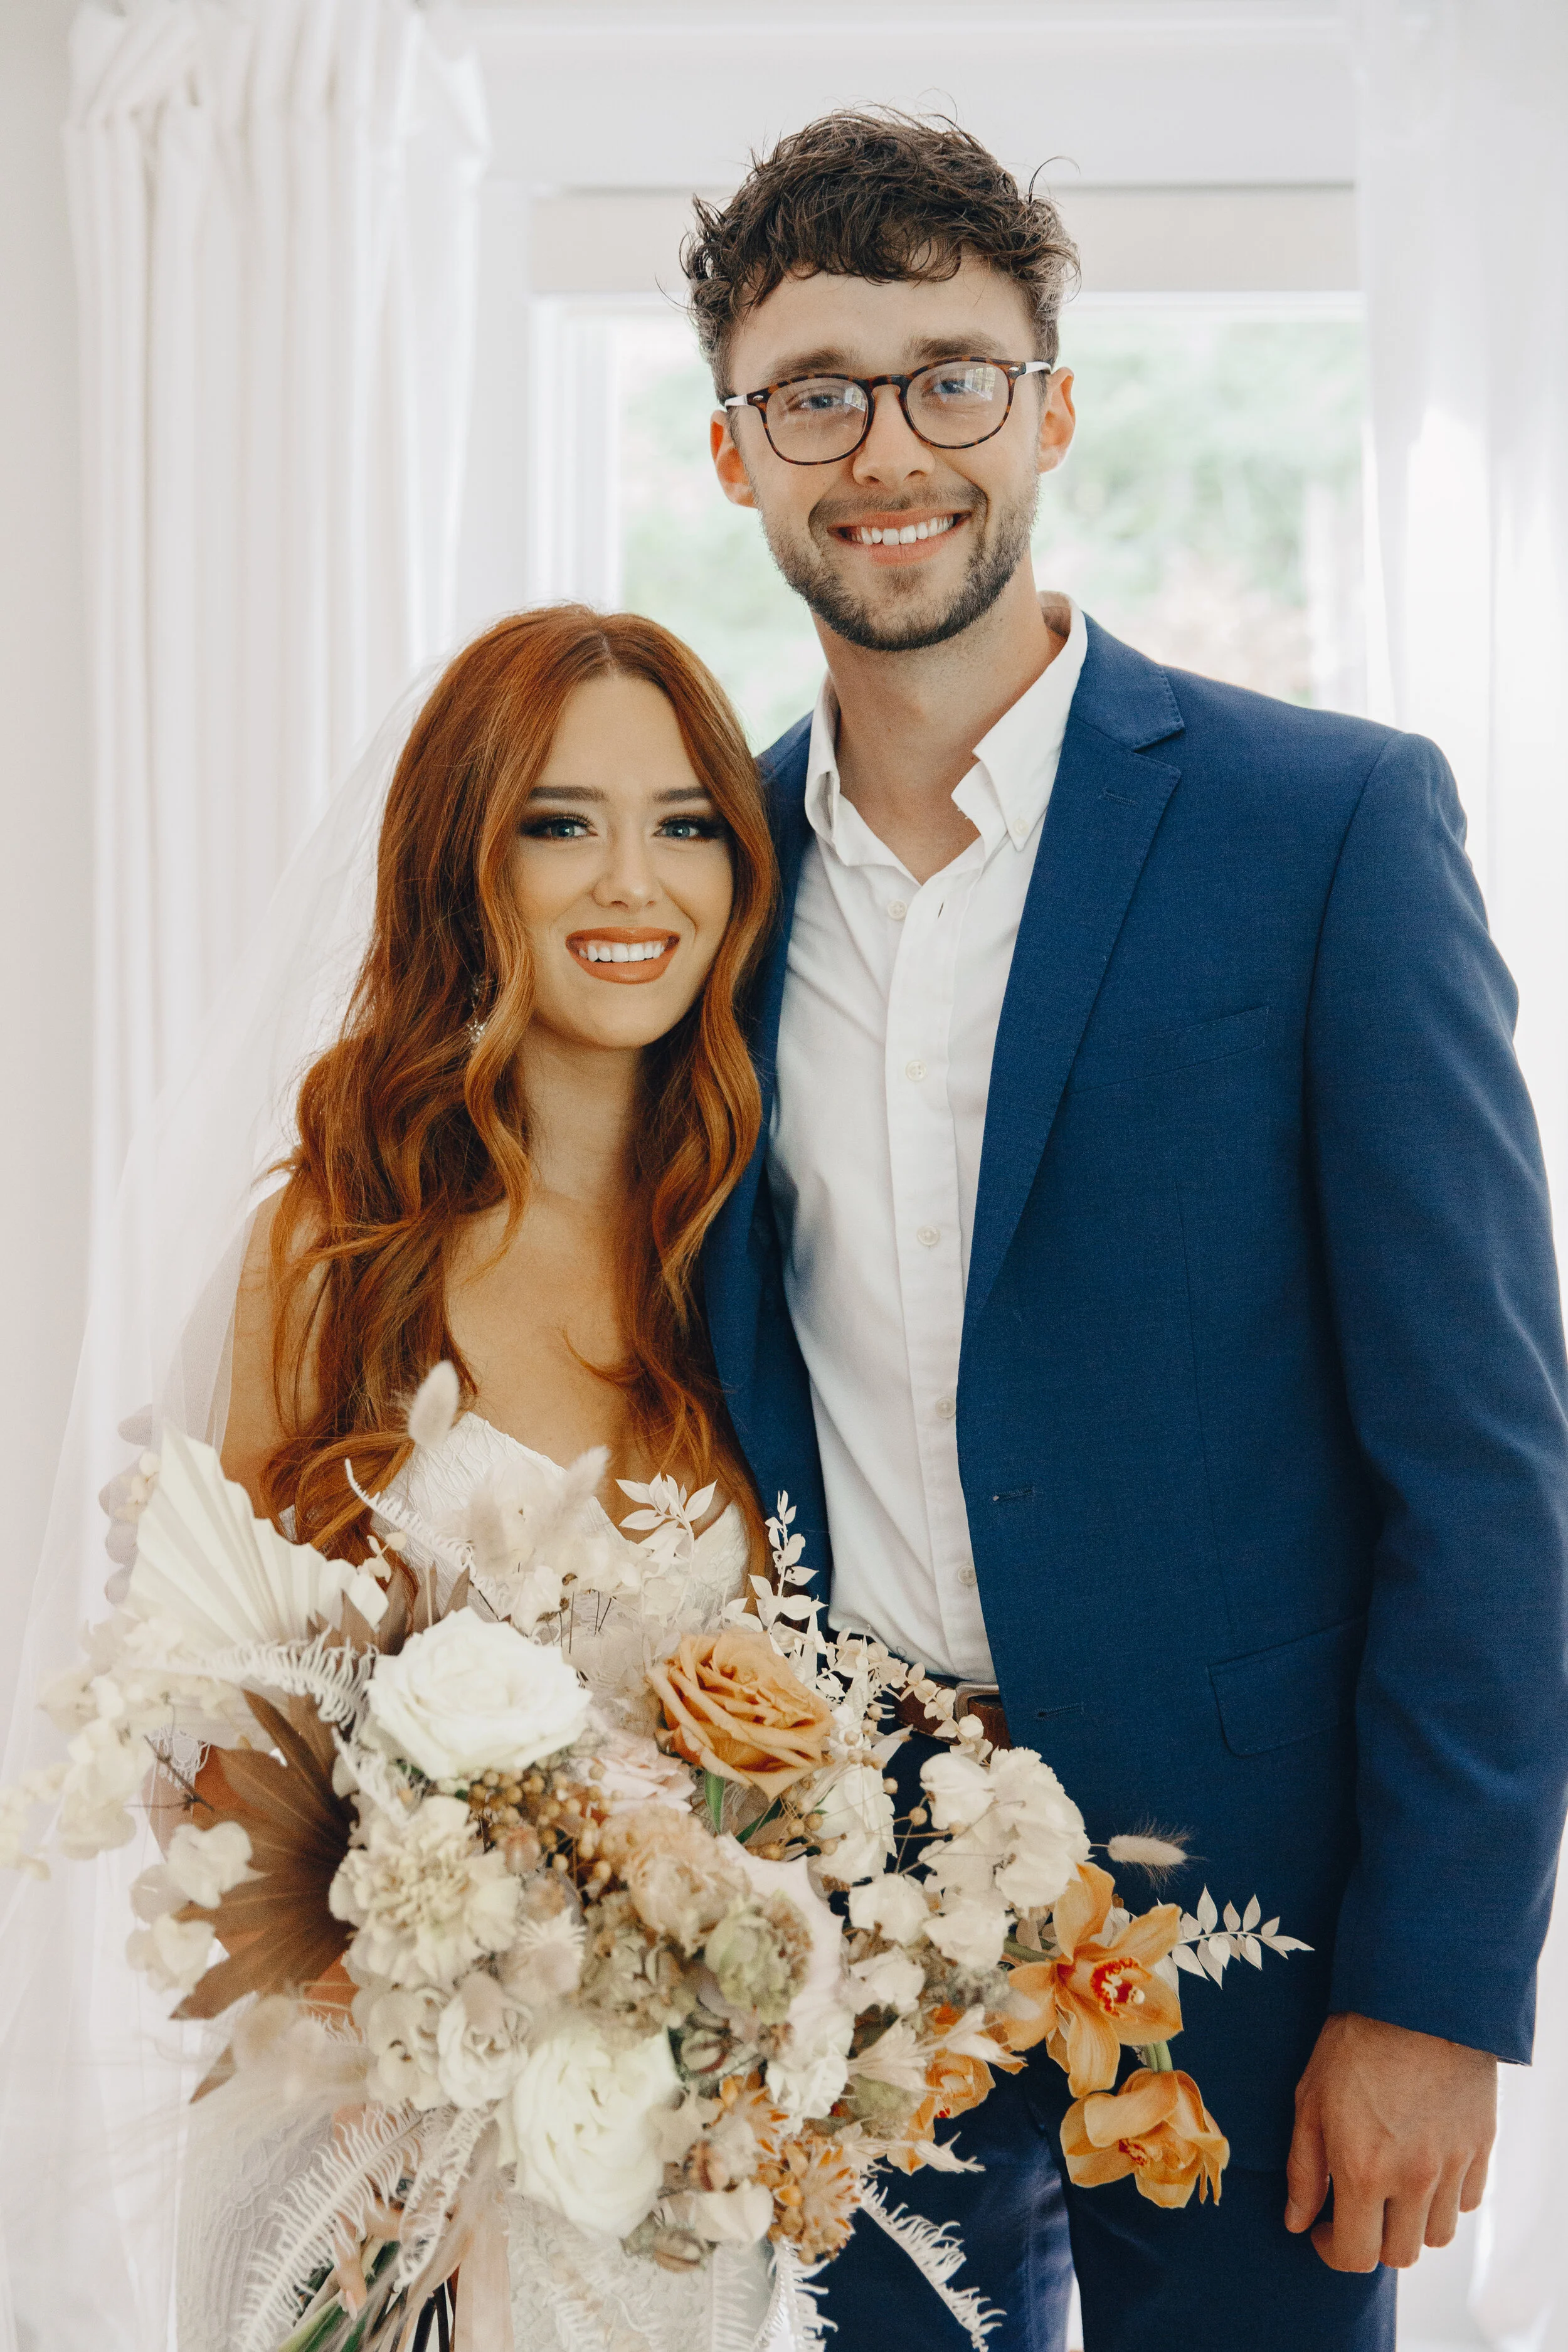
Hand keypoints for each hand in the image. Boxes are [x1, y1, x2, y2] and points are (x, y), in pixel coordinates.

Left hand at [1284, 2011, 1495, 2270]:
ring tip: (1391, 2187)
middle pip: (1400, 2255)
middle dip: (1372, 2240)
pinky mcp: (1480, 2149)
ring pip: (1437, 2236)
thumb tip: (1296, 2222)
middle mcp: (1413, 2179)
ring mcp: (1452, 2166)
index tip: (1323, 2230)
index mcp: (1363, 2170)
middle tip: (1356, 2207)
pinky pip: (1466, 2202)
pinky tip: (1424, 2166)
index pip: (1356, 2255)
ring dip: (1411, 2224)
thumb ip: (1302, 2169)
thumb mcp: (1309, 2101)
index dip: (1333, 2252)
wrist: (1415, 1999)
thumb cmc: (1352, 2043)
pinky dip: (1445, 2198)